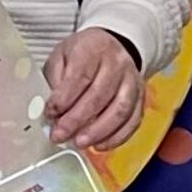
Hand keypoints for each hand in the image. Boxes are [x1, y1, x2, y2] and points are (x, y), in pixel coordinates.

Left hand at [42, 31, 147, 150]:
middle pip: (99, 95)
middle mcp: (117, 63)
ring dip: (98, 131)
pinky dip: (117, 137)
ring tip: (79, 143)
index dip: (64, 99)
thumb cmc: (82, 54)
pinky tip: (100, 145)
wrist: (112, 45)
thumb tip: (53, 112)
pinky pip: (133, 120)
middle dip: (76, 120)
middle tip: (59, 135)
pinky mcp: (141, 96)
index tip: (50, 114)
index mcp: (93, 48)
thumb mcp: (61, 56)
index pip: (80, 76)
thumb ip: (55, 80)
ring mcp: (132, 80)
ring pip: (120, 110)